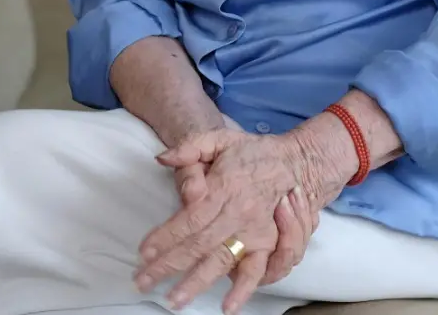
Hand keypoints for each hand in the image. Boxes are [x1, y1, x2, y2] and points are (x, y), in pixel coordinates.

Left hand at [134, 129, 321, 311]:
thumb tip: (163, 158)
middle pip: (198, 244)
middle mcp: (238, 213)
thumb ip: (190, 146)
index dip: (165, 236)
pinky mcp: (269, 245)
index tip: (143, 252)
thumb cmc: (251, 152)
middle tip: (143, 281)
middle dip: (169, 265)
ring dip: (197, 282)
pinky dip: (243, 290)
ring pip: (221, 261)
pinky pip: (257, 272)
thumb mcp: (219, 138)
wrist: (293, 161)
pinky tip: (227, 306)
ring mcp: (254, 232)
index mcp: (224, 187)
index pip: (188, 218)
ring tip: (174, 300)